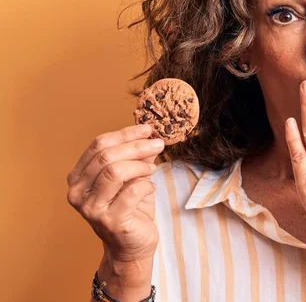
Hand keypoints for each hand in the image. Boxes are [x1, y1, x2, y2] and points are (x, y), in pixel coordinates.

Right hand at [67, 124, 163, 262]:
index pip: (98, 145)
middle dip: (137, 146)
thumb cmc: (130, 209)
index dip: (125, 134)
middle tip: (158, 144)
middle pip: (106, 156)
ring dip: (140, 165)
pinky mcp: (110, 221)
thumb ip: (135, 156)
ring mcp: (91, 208)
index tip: (148, 129)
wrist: (131, 246)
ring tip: (152, 169)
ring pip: (115, 171)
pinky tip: (150, 188)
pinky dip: (146, 185)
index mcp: (78, 177)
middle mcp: (78, 192)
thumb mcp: (131, 177)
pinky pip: (132, 191)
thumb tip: (149, 132)